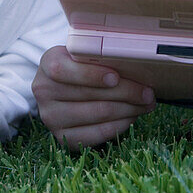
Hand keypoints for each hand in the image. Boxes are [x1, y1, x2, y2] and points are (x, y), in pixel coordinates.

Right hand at [31, 45, 155, 149]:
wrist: (60, 88)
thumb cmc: (79, 67)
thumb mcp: (81, 54)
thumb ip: (98, 56)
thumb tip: (135, 64)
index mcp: (48, 64)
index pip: (64, 70)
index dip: (90, 74)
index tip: (116, 77)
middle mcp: (44, 92)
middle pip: (89, 94)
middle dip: (125, 93)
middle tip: (148, 93)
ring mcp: (51, 117)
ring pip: (98, 114)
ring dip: (128, 109)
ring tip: (146, 104)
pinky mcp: (63, 137)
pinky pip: (98, 134)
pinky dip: (120, 125)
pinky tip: (132, 117)